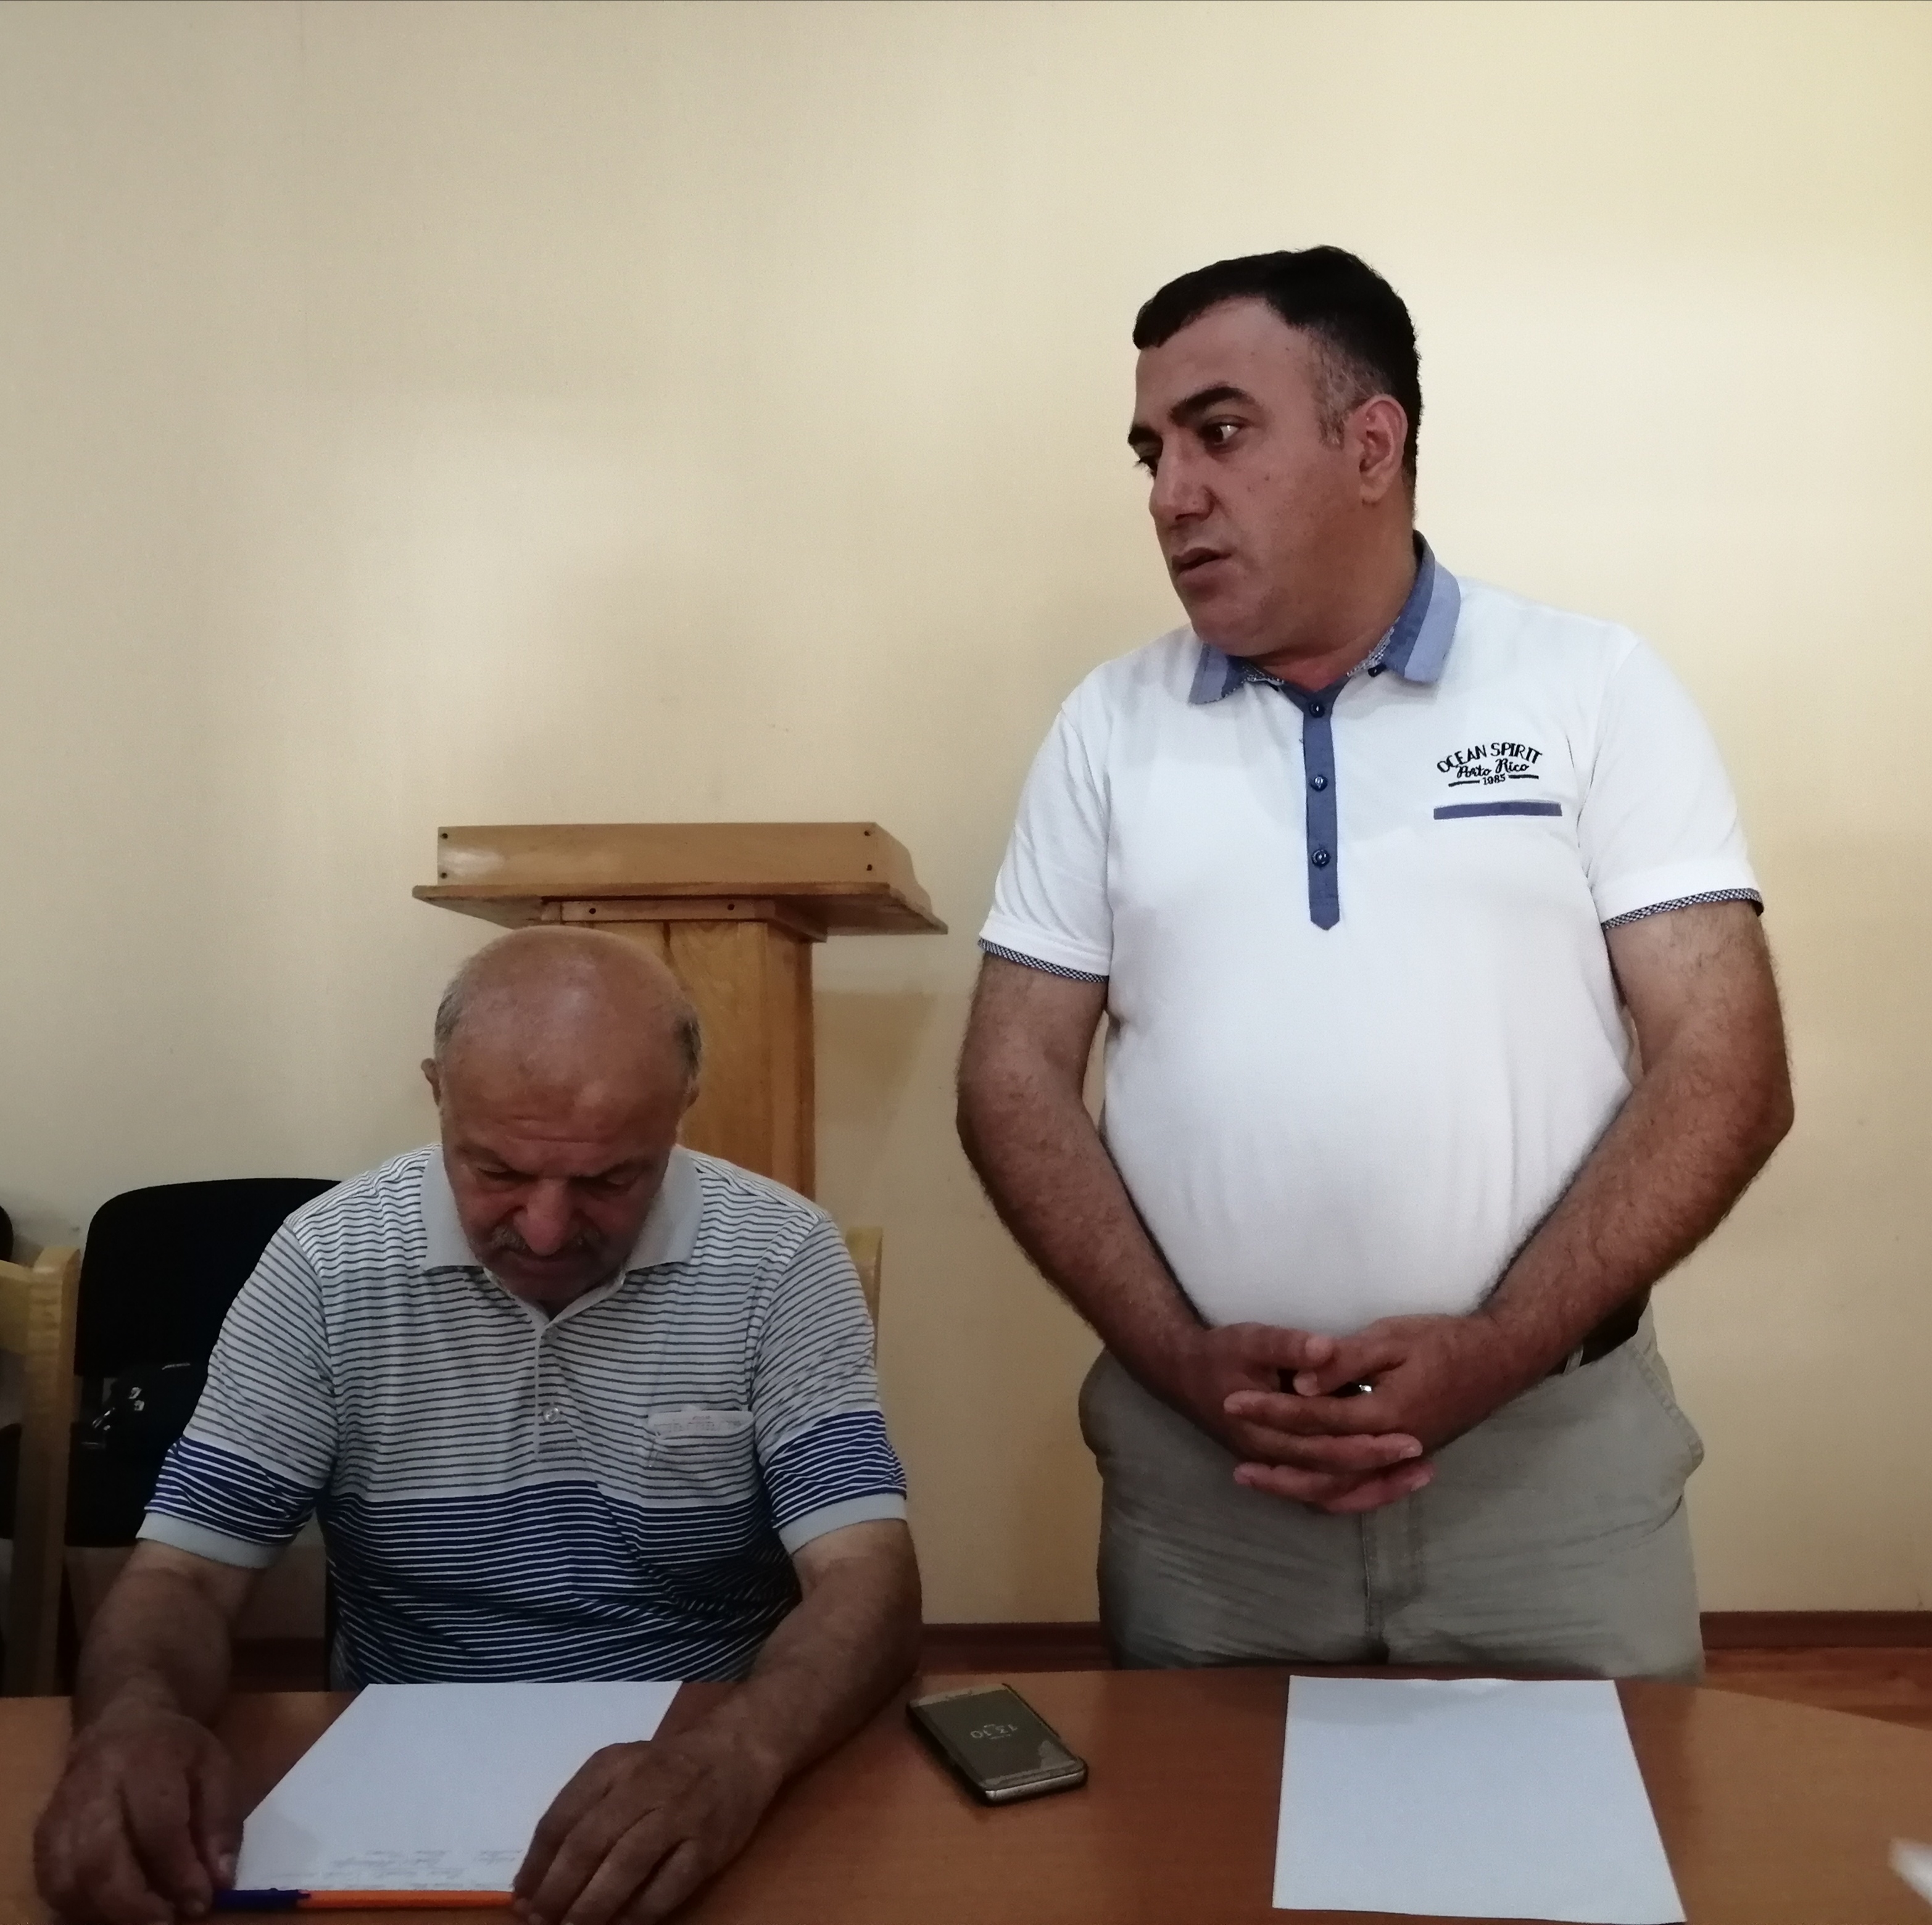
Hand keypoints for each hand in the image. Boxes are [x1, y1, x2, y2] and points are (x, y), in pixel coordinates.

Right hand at [34, 1706, 237, 1924]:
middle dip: (133, 1904)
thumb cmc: (177, 1750)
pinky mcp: (44, 1831)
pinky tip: (106, 1912)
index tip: (199, 1903)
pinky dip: (76, 1906)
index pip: (158, 1827)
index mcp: (148, 1761)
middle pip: (100, 1858)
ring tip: (138, 1921)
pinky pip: (49, 1881)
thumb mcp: (216, 1767)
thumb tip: (220, 1881)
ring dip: (102, 1911)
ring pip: (66, 1876)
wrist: (123, 1720)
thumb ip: (221, 1822)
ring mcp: (63, 1810)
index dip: (178, 1872)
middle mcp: (97, 1785)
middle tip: (164, 1923)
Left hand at [513, 1726, 780, 1924]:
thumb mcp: (620, 1769)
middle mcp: (643, 1785)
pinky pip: (666, 1888)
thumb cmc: (667, 1767)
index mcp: (612, 1765)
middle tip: (540, 1921)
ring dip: (591, 1907)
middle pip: (588, 1844)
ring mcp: (678, 1815)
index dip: (536, 1865)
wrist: (738, 1749)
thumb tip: (539, 1877)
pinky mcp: (707, 1845)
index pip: (561, 1818)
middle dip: (557, 1891)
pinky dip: (637, 1914)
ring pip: (625, 1867)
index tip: (521, 1898)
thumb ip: (583, 1811)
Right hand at [1161, 1323, 1436, 1514]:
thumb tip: (1326, 1349)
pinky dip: (1353, 1489)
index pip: (1326, 1447)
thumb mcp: (1250, 1339)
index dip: (1369, 1444)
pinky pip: (1321, 1489)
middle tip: (1424, 1457)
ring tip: (1419, 1475)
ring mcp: (1275, 1465)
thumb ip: (1289, 1346)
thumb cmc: (1219, 1353)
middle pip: (1335, 1476)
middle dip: (1382, 1470)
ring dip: (1374, 1487)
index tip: (1410, 1436)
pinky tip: (1386, 1478)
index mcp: (1266, 1431)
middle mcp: (1272, 1458)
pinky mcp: (1280, 1463)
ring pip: (1330, 1491)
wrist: (1181, 1372)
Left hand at [1224, 1312, 1537, 1500]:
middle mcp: (1390, 1446)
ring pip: (1344, 1487)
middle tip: (1237, 1469)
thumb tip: (1301, 1381)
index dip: (1270, 1411)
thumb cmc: (1446, 1340)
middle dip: (1277, 1466)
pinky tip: (1310, 1488)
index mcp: (1383, 1413)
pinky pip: (1365, 1487)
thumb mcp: (1393, 1338)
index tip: (1234, 1403)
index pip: (1313, 1417)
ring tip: (1261, 1484)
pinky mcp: (1409, 1458)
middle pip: (1323, 1467)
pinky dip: (1335, 1494)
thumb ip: (1346, 1360)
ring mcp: (1402, 1457)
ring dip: (1300, 1488)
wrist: (1501, 1358)